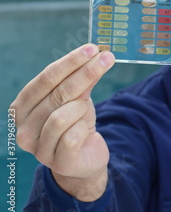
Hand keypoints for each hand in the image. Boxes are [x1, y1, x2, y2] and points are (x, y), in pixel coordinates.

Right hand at [11, 44, 114, 200]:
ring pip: (63, 114)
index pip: (45, 78)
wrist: (85, 158)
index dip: (70, 62)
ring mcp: (38, 148)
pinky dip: (85, 127)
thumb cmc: (76, 124)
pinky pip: (74, 135)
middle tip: (107, 58)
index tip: (93, 48)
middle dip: (86, 72)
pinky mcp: (59, 162)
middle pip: (57, 92)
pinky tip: (86, 130)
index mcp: (21, 107)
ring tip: (86, 111)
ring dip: (82, 107)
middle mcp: (23, 128)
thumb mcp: (78, 98)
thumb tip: (97, 54)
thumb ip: (82, 80)